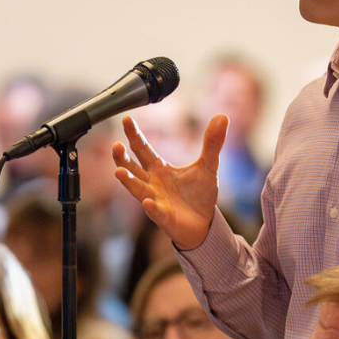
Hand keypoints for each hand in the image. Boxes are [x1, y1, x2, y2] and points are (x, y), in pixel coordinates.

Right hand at [113, 114, 227, 250]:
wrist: (203, 223)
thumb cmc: (199, 194)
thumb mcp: (208, 166)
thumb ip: (212, 143)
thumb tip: (222, 116)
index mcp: (159, 168)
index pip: (142, 149)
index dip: (134, 134)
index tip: (126, 119)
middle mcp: (152, 183)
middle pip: (132, 167)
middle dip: (122, 157)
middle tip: (115, 146)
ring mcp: (155, 200)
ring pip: (137, 190)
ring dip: (128, 181)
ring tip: (119, 172)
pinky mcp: (164, 217)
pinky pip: (155, 212)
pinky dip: (151, 208)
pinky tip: (148, 202)